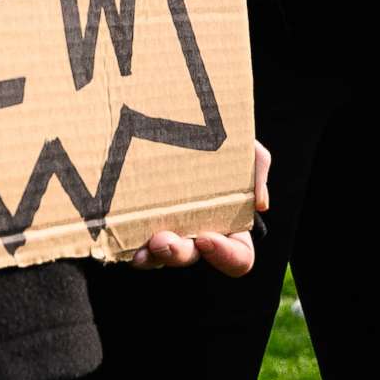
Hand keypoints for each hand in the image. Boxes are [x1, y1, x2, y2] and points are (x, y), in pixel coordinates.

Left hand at [130, 140, 270, 275]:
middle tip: (163, 241)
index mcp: (230, 225)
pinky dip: (126, 244)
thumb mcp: (246, 149)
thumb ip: (258, 168)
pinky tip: (118, 236)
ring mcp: (168, 231)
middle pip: (191, 258)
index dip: (225, 256)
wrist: (179, 120)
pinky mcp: (139, 223)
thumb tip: (260, 204)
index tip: (207, 237)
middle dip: (177, 255)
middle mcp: (197, 234)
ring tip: (140, 247)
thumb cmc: (220, 143)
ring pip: (159, 259)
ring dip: (150, 256)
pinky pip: (132, 244)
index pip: (238, 259)